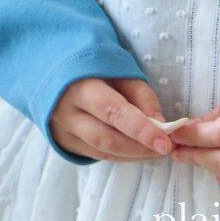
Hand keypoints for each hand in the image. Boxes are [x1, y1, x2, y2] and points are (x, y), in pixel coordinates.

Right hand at [50, 77, 175, 162]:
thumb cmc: (92, 64)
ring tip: (157, 151)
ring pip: (102, 152)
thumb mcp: (116, 67)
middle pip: (107, 138)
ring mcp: (63, 131)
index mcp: (79, 85)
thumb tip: (160, 123)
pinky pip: (97, 155)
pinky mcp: (65, 143)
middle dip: (140, 147)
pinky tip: (138, 152)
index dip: (140, 128)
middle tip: (166, 148)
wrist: (53, 67)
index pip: (112, 111)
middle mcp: (67, 113)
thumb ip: (139, 93)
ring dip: (133, 155)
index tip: (165, 141)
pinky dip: (121, 156)